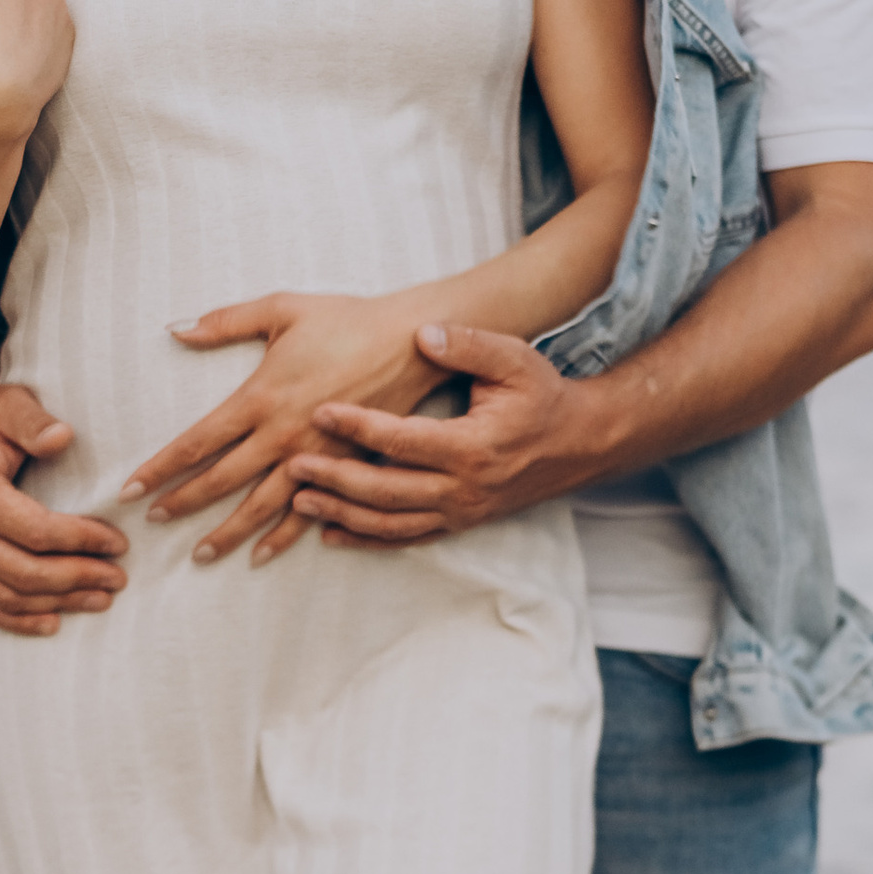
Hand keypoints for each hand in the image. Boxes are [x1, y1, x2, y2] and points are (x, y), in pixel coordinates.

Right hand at [0, 361, 126, 636]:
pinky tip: (54, 623)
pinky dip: (20, 621)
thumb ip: (32, 420)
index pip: (36, 532)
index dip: (81, 540)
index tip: (119, 542)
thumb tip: (63, 437)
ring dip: (59, 603)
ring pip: (10, 596)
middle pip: (26, 573)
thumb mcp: (5, 404)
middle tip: (119, 577)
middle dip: (78, 578)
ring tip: (101, 599)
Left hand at [126, 295, 438, 566]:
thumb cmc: (345, 319)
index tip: (130, 489)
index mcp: (259, 396)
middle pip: (220, 481)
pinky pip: (308, 511)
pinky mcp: (343, 467)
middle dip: (182, 503)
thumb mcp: (280, 309)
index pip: (195, 442)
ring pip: (260, 506)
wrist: (411, 341)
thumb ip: (223, 322)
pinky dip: (283, 537)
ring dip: (227, 532)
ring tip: (200, 553)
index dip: (159, 468)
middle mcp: (281, 434)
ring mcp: (314, 457)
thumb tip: (175, 329)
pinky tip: (261, 554)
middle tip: (153, 521)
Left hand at [288, 322, 589, 543]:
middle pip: (387, 491)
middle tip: (292, 466)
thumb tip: (423, 334)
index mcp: (473, 446)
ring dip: (342, 514)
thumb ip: (468, 344)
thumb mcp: (515, 359)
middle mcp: (464, 488)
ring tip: (299, 501)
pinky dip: (367, 539)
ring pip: (391, 522)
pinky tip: (331, 534)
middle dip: (336, 480)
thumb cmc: (543, 396)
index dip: (359, 427)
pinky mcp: (460, 523)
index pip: (403, 441)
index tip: (321, 412)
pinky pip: (406, 538)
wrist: (580, 444)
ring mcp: (461, 512)